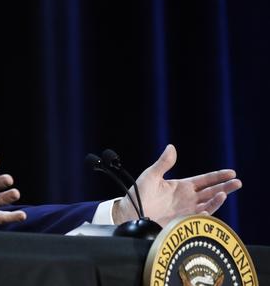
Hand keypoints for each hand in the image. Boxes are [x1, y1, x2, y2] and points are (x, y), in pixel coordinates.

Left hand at [112, 144, 242, 225]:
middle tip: (237, 182)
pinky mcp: (182, 221)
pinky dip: (204, 214)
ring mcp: (186, 210)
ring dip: (217, 200)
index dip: (218, 176)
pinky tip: (208, 209)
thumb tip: (171, 147)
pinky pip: (197, 218)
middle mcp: (187, 198)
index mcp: (182, 186)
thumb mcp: (151, 175)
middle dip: (225, 187)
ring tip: (223, 193)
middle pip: (211, 191)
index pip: (204, 180)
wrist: (130, 212)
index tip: (231, 172)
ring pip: (208, 204)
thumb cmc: (139, 194)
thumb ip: (163, 163)